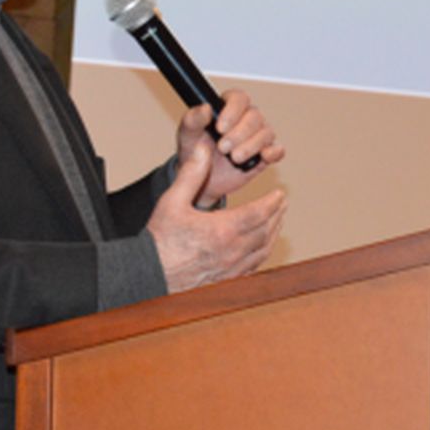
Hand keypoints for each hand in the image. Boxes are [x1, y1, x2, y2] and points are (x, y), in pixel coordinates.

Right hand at [149, 141, 287, 292]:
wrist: (148, 275)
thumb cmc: (159, 239)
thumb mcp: (172, 201)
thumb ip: (191, 174)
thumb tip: (202, 149)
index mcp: (222, 230)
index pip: (259, 213)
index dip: (272, 202)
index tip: (280, 194)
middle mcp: (232, 251)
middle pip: (266, 231)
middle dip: (277, 215)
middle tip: (282, 204)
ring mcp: (231, 269)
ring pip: (263, 250)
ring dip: (273, 234)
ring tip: (277, 221)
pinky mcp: (227, 281)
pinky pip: (254, 266)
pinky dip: (263, 253)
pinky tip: (262, 246)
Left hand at [175, 89, 284, 206]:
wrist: (200, 180)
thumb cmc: (194, 151)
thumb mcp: (188, 134)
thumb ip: (193, 119)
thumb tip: (205, 108)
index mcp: (228, 107)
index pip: (239, 98)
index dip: (232, 111)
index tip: (220, 127)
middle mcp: (246, 119)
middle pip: (255, 116)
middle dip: (239, 133)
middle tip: (223, 148)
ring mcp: (258, 136)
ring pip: (266, 133)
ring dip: (251, 146)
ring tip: (234, 158)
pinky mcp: (265, 154)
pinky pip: (277, 150)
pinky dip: (272, 152)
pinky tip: (262, 157)